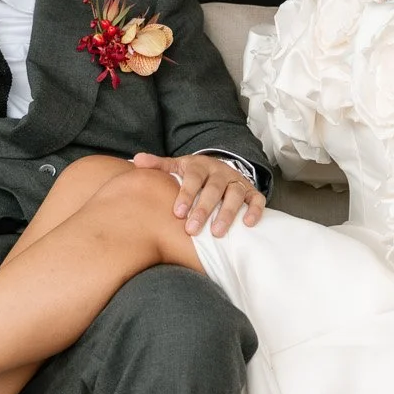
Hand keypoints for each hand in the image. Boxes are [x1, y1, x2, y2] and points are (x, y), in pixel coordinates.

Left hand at [131, 153, 264, 236]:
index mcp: (200, 166)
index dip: (186, 195)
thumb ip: (159, 165)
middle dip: (204, 209)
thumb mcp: (177, 166)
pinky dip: (255, 210)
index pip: (193, 179)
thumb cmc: (194, 173)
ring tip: (217, 233)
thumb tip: (136, 160)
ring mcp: (237, 181)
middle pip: (213, 189)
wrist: (219, 169)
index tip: (178, 213)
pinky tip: (247, 224)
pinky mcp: (251, 191)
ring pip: (235, 194)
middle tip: (192, 230)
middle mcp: (220, 172)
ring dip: (227, 213)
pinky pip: (257, 199)